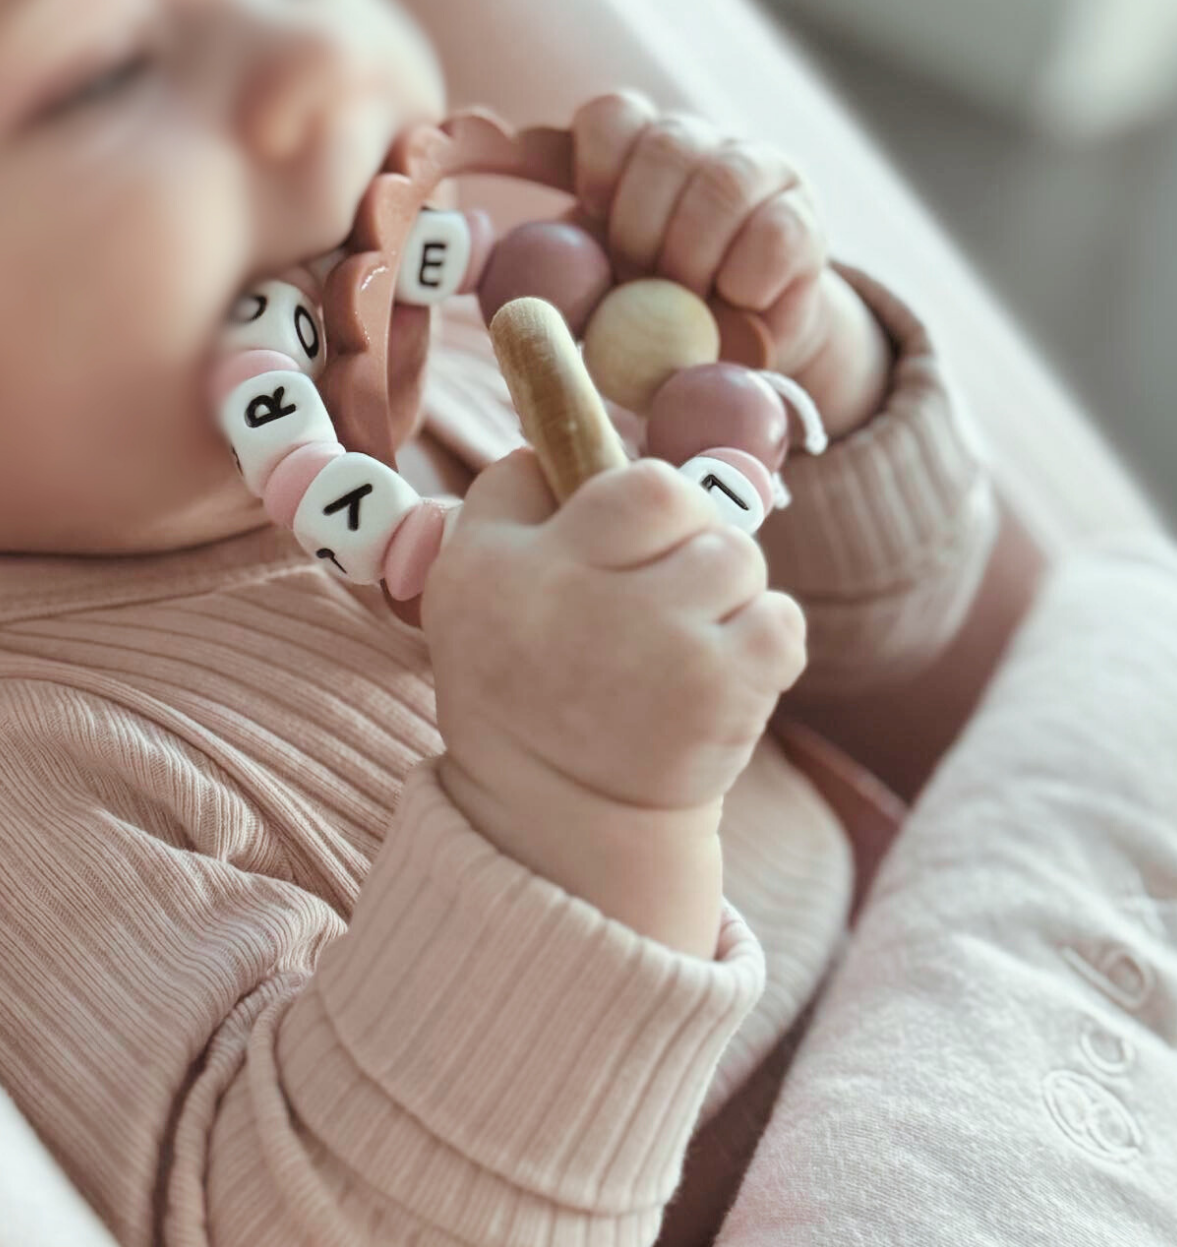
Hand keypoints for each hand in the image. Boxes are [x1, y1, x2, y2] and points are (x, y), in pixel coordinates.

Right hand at [424, 449, 806, 951]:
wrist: (561, 817)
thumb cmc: (522, 678)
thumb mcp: (470, 578)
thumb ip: (509, 492)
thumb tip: (559, 435)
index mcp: (509, 564)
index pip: (637, 483)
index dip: (650, 503)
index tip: (636, 540)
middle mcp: (579, 599)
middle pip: (691, 505)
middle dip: (687, 536)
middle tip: (663, 588)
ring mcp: (659, 649)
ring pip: (739, 559)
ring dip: (722, 592)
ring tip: (682, 640)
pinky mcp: (719, 697)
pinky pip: (781, 622)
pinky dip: (760, 641)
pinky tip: (716, 674)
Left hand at [567, 92, 892, 436]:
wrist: (737, 354)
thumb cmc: (646, 320)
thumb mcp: (590, 295)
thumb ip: (549, 272)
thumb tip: (482, 250)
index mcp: (635, 156)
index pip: (614, 116)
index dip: (599, 157)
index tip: (590, 210)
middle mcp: (697, 148)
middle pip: (665, 145)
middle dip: (641, 222)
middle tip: (637, 276)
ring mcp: (756, 173)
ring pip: (724, 180)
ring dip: (693, 250)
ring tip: (686, 298)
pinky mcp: (802, 217)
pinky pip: (776, 230)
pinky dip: (746, 275)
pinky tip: (736, 300)